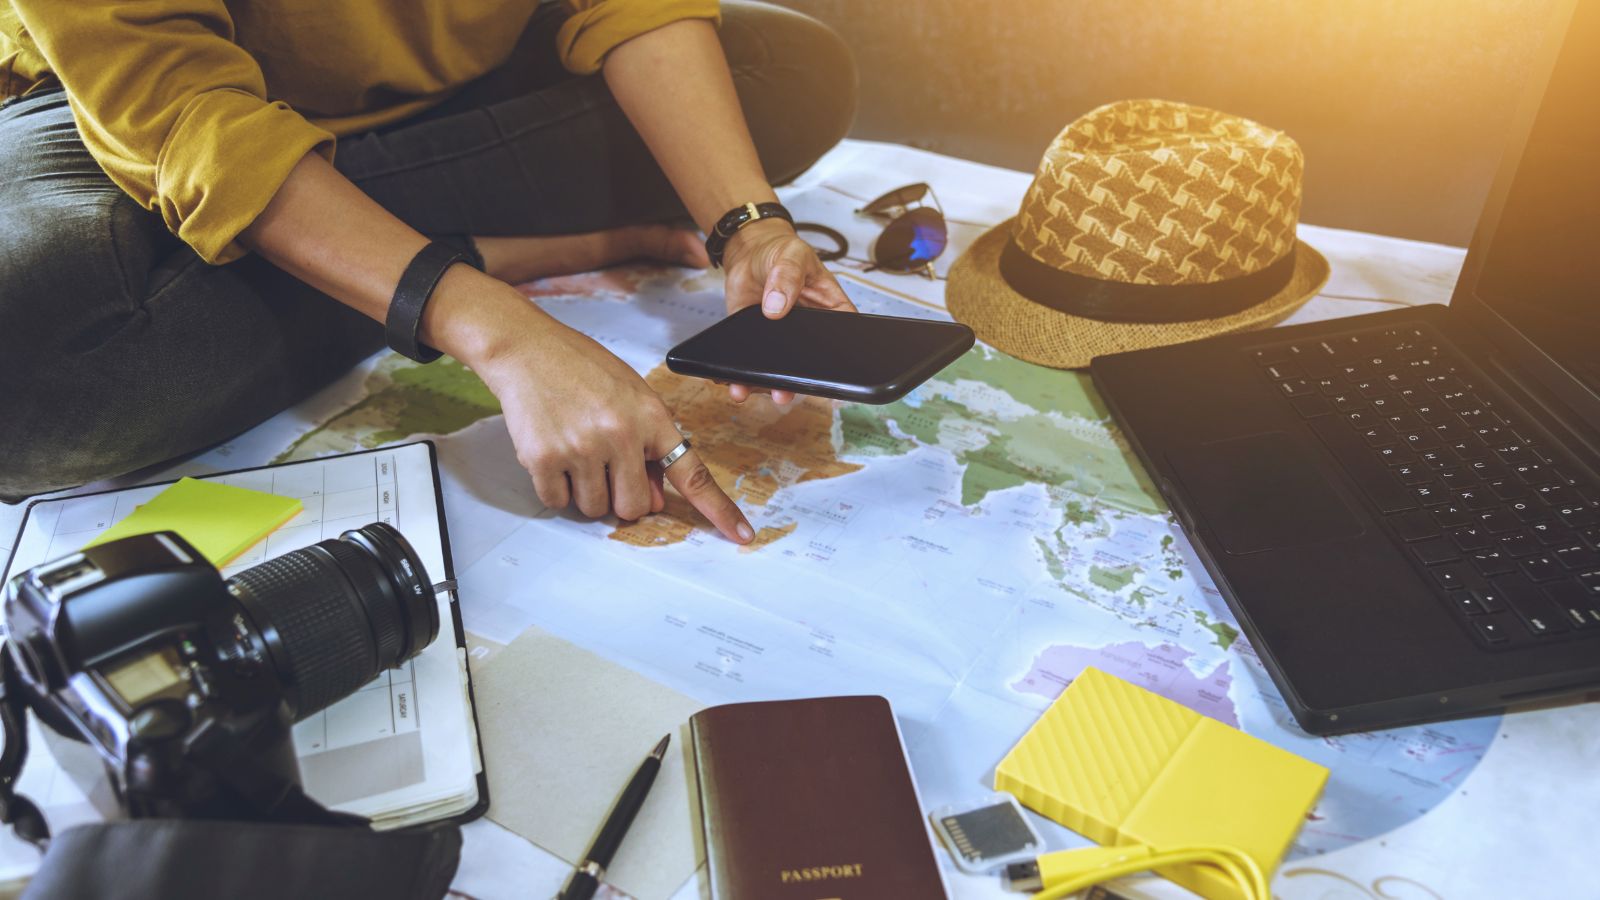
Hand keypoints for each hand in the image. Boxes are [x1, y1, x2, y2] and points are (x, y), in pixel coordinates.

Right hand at [475, 306, 754, 544]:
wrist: (527, 348)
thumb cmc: (582, 369)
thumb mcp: (632, 396)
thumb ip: (650, 446)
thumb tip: (654, 501)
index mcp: (651, 417)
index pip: (692, 474)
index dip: (719, 510)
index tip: (741, 535)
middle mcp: (621, 434)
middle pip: (633, 507)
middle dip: (620, 495)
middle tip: (605, 466)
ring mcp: (582, 448)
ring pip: (595, 508)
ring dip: (587, 491)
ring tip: (576, 451)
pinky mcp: (544, 458)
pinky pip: (559, 502)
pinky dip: (556, 488)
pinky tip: (554, 452)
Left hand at [719, 218, 857, 404]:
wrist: (747, 252)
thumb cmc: (780, 250)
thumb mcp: (791, 256)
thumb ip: (787, 278)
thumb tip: (777, 306)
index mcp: (828, 309)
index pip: (843, 337)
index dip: (842, 357)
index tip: (832, 373)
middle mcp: (807, 330)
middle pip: (811, 361)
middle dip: (801, 379)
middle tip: (790, 388)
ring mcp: (781, 339)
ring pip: (781, 368)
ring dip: (772, 383)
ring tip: (764, 390)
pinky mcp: (755, 341)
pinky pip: (752, 363)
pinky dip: (744, 376)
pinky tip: (737, 384)